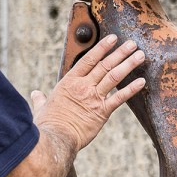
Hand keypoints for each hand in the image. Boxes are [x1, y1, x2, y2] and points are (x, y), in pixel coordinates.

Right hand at [33, 35, 145, 151]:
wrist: (55, 138)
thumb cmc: (46, 124)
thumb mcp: (41, 108)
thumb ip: (40, 99)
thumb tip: (35, 94)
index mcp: (69, 82)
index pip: (88, 59)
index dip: (102, 48)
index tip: (113, 38)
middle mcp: (83, 86)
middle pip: (105, 65)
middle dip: (120, 52)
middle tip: (133, 43)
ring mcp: (93, 98)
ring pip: (114, 76)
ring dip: (128, 64)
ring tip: (140, 55)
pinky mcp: (101, 112)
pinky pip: (120, 98)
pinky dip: (131, 89)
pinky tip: (141, 81)